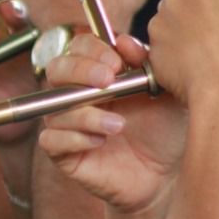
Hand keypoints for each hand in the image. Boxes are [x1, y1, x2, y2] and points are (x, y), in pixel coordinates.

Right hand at [38, 33, 186, 214]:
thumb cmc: (165, 132)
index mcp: (100, 73)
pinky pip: (51, 140)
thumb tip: (124, 41)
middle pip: (57, 69)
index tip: (117, 62)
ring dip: (86, 113)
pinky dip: (74, 138)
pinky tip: (100, 141)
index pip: (79, 47)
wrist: (167, 177)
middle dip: (79, 70)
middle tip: (107, 81)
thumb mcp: (165, 92)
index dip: (92, 49)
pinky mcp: (64, 154)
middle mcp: (79, 95)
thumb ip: (147, 62)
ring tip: (118, 125)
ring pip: (55, 107)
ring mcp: (68, 124)